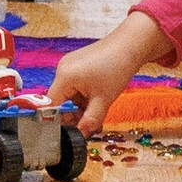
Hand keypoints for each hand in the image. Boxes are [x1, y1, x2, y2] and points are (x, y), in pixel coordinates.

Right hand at [50, 13, 170, 137]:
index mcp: (64, 76)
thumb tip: (80, 136)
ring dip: (81, 105)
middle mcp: (62, 69)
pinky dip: (84, 95)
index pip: (51, 104)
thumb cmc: (117, 68)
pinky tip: (97, 99)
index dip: (57, 120)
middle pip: (61, 100)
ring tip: (98, 110)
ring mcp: (69, 65)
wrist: (130, 45)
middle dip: (74, 114)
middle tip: (89, 125)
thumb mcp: (103, 100)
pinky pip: (75, 85)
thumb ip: (90, 120)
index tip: (67, 133)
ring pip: (70, 94)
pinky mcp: (77, 64)